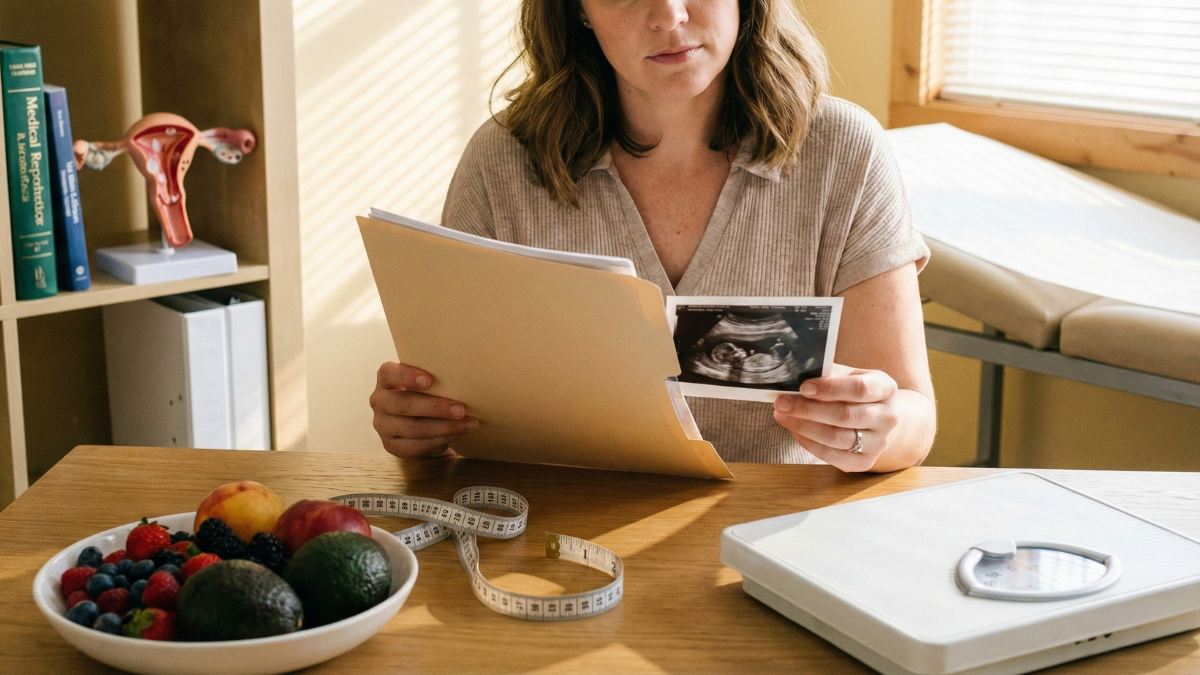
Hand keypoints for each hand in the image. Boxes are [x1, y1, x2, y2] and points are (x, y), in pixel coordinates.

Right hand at [369, 362, 478, 457]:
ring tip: (468, 423)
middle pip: (404, 404)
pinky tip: (457, 434)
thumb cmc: (427, 391)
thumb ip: (436, 375)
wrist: (419, 418)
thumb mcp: (427, 379)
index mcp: (385, 378)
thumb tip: (463, 377)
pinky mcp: (391, 445)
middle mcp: (379, 401)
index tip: (429, 380)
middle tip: (460, 409)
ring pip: (413, 428)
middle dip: (435, 408)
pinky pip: (417, 446)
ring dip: (445, 427)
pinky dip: (440, 440)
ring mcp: (382, 425)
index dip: (407, 376)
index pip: (389, 373)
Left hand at [771, 363, 900, 471]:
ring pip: (837, 438)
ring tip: (783, 415)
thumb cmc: (855, 392)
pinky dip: (809, 443)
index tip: (803, 387)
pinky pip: (832, 456)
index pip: (860, 389)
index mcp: (885, 388)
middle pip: (845, 416)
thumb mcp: (847, 375)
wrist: (878, 418)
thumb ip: (826, 375)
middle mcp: (888, 417)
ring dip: (804, 427)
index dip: (829, 389)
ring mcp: (879, 442)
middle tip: (782, 402)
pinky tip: (795, 430)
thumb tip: (794, 377)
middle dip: (807, 409)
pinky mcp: (865, 462)